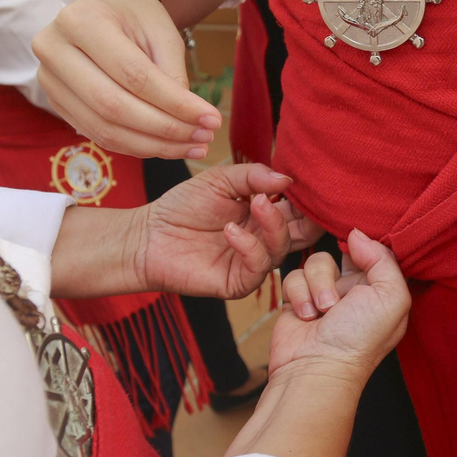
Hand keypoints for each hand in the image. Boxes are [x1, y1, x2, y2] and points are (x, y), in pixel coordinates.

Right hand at [32, 0, 220, 158]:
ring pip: (103, 128)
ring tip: (192, 146)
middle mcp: (54, 49)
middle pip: (113, 106)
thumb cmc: (137, 17)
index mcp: (80, 20)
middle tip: (204, 138)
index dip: (174, 103)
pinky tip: (167, 146)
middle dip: (164, 129)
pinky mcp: (54, 102)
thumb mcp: (163, 33)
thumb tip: (192, 122)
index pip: (133, 74)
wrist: (107, 8)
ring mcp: (48, 79)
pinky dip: (135, 145)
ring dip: (153, 145)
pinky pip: (97, 134)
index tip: (211, 118)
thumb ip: (173, 75)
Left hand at [136, 163, 322, 298]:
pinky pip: (259, 267)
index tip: (307, 179)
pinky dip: (250, 246)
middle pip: (302, 231)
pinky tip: (230, 230)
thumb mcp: (220, 180)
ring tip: (255, 203)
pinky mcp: (239, 281)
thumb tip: (287, 178)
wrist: (148, 236)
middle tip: (297, 196)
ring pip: (283, 247)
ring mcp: (253, 261)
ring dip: (274, 224)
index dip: (306, 196)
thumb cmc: (181, 206)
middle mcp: (264, 238)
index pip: (298, 208)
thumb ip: (253, 176)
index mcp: (264, 214)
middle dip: (305, 214)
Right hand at [222, 232, 408, 456]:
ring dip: (318, 285)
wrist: (315, 369)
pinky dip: (299, 294)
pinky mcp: (298, 299)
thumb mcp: (391, 297)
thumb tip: (357, 233)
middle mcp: (355, 290)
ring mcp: (325, 294)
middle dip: (336, 271)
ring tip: (323, 312)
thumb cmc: (359, 339)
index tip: (356, 244)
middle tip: (339, 296)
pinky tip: (307, 317)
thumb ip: (383, 259)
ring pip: (316, 262)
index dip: (366, 245)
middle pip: (342, 252)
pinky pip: (294, 275)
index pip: (375, 252)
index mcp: (382, 289)